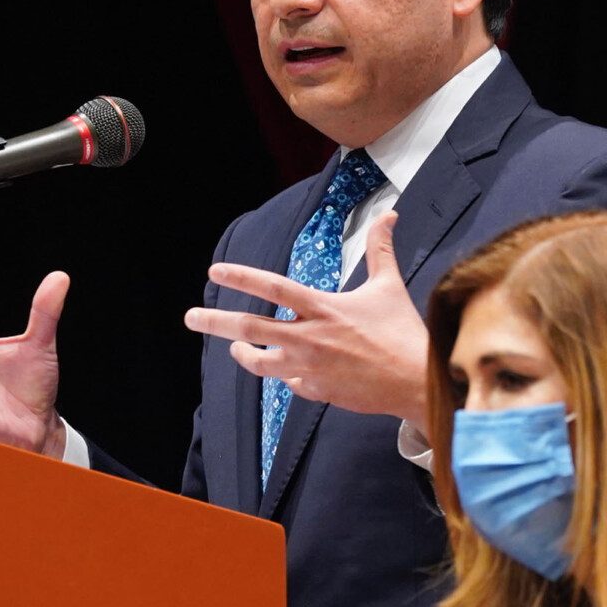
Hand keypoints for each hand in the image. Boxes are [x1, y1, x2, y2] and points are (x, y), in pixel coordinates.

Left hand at [187, 211, 430, 423]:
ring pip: (260, 363)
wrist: (415, 381)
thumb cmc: (402, 331)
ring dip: (242, 355)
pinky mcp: (316, 390)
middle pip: (251, 328)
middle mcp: (309, 338)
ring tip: (234, 349)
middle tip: (190, 317)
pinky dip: (285, 375)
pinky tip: (288, 371)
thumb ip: (380, 249)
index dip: (241, 277)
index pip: (273, 288)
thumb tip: (389, 215)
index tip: (216, 270)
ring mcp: (309, 367)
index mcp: (323, 308)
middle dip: (215, 322)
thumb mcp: (389, 286)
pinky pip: (289, 382)